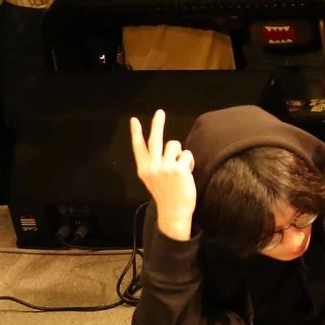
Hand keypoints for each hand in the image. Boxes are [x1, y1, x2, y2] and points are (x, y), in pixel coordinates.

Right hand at [128, 110, 196, 240]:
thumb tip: (164, 149)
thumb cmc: (166, 195)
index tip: (134, 120)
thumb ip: (154, 165)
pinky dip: (190, 162)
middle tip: (159, 112)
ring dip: (180, 153)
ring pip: (174, 145)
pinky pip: (187, 154)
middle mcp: (152, 166)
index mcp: (144, 170)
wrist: (174, 212)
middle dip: (157, 123)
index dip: (136, 132)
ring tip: (180, 167)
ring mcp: (165, 167)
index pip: (138, 147)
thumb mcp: (152, 180)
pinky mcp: (178, 168)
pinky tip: (188, 173)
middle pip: (155, 139)